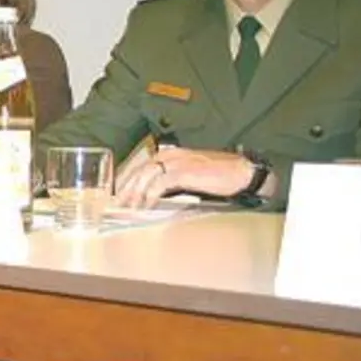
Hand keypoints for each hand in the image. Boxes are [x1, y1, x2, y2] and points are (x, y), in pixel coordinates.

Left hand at [113, 147, 253, 208]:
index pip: (142, 165)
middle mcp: (170, 154)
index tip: (120, 193)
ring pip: (145, 176)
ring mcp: (176, 162)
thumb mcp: (191, 173)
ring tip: (128, 207)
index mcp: (171, 153)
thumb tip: (156, 193)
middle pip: (139, 170)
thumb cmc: (221, 174)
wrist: (241, 172)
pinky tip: (146, 205)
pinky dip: (150, 195)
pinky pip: (159, 184)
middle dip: (126, 187)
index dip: (129, 180)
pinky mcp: (184, 172)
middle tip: (118, 203)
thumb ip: (173, 179)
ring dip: (134, 193)